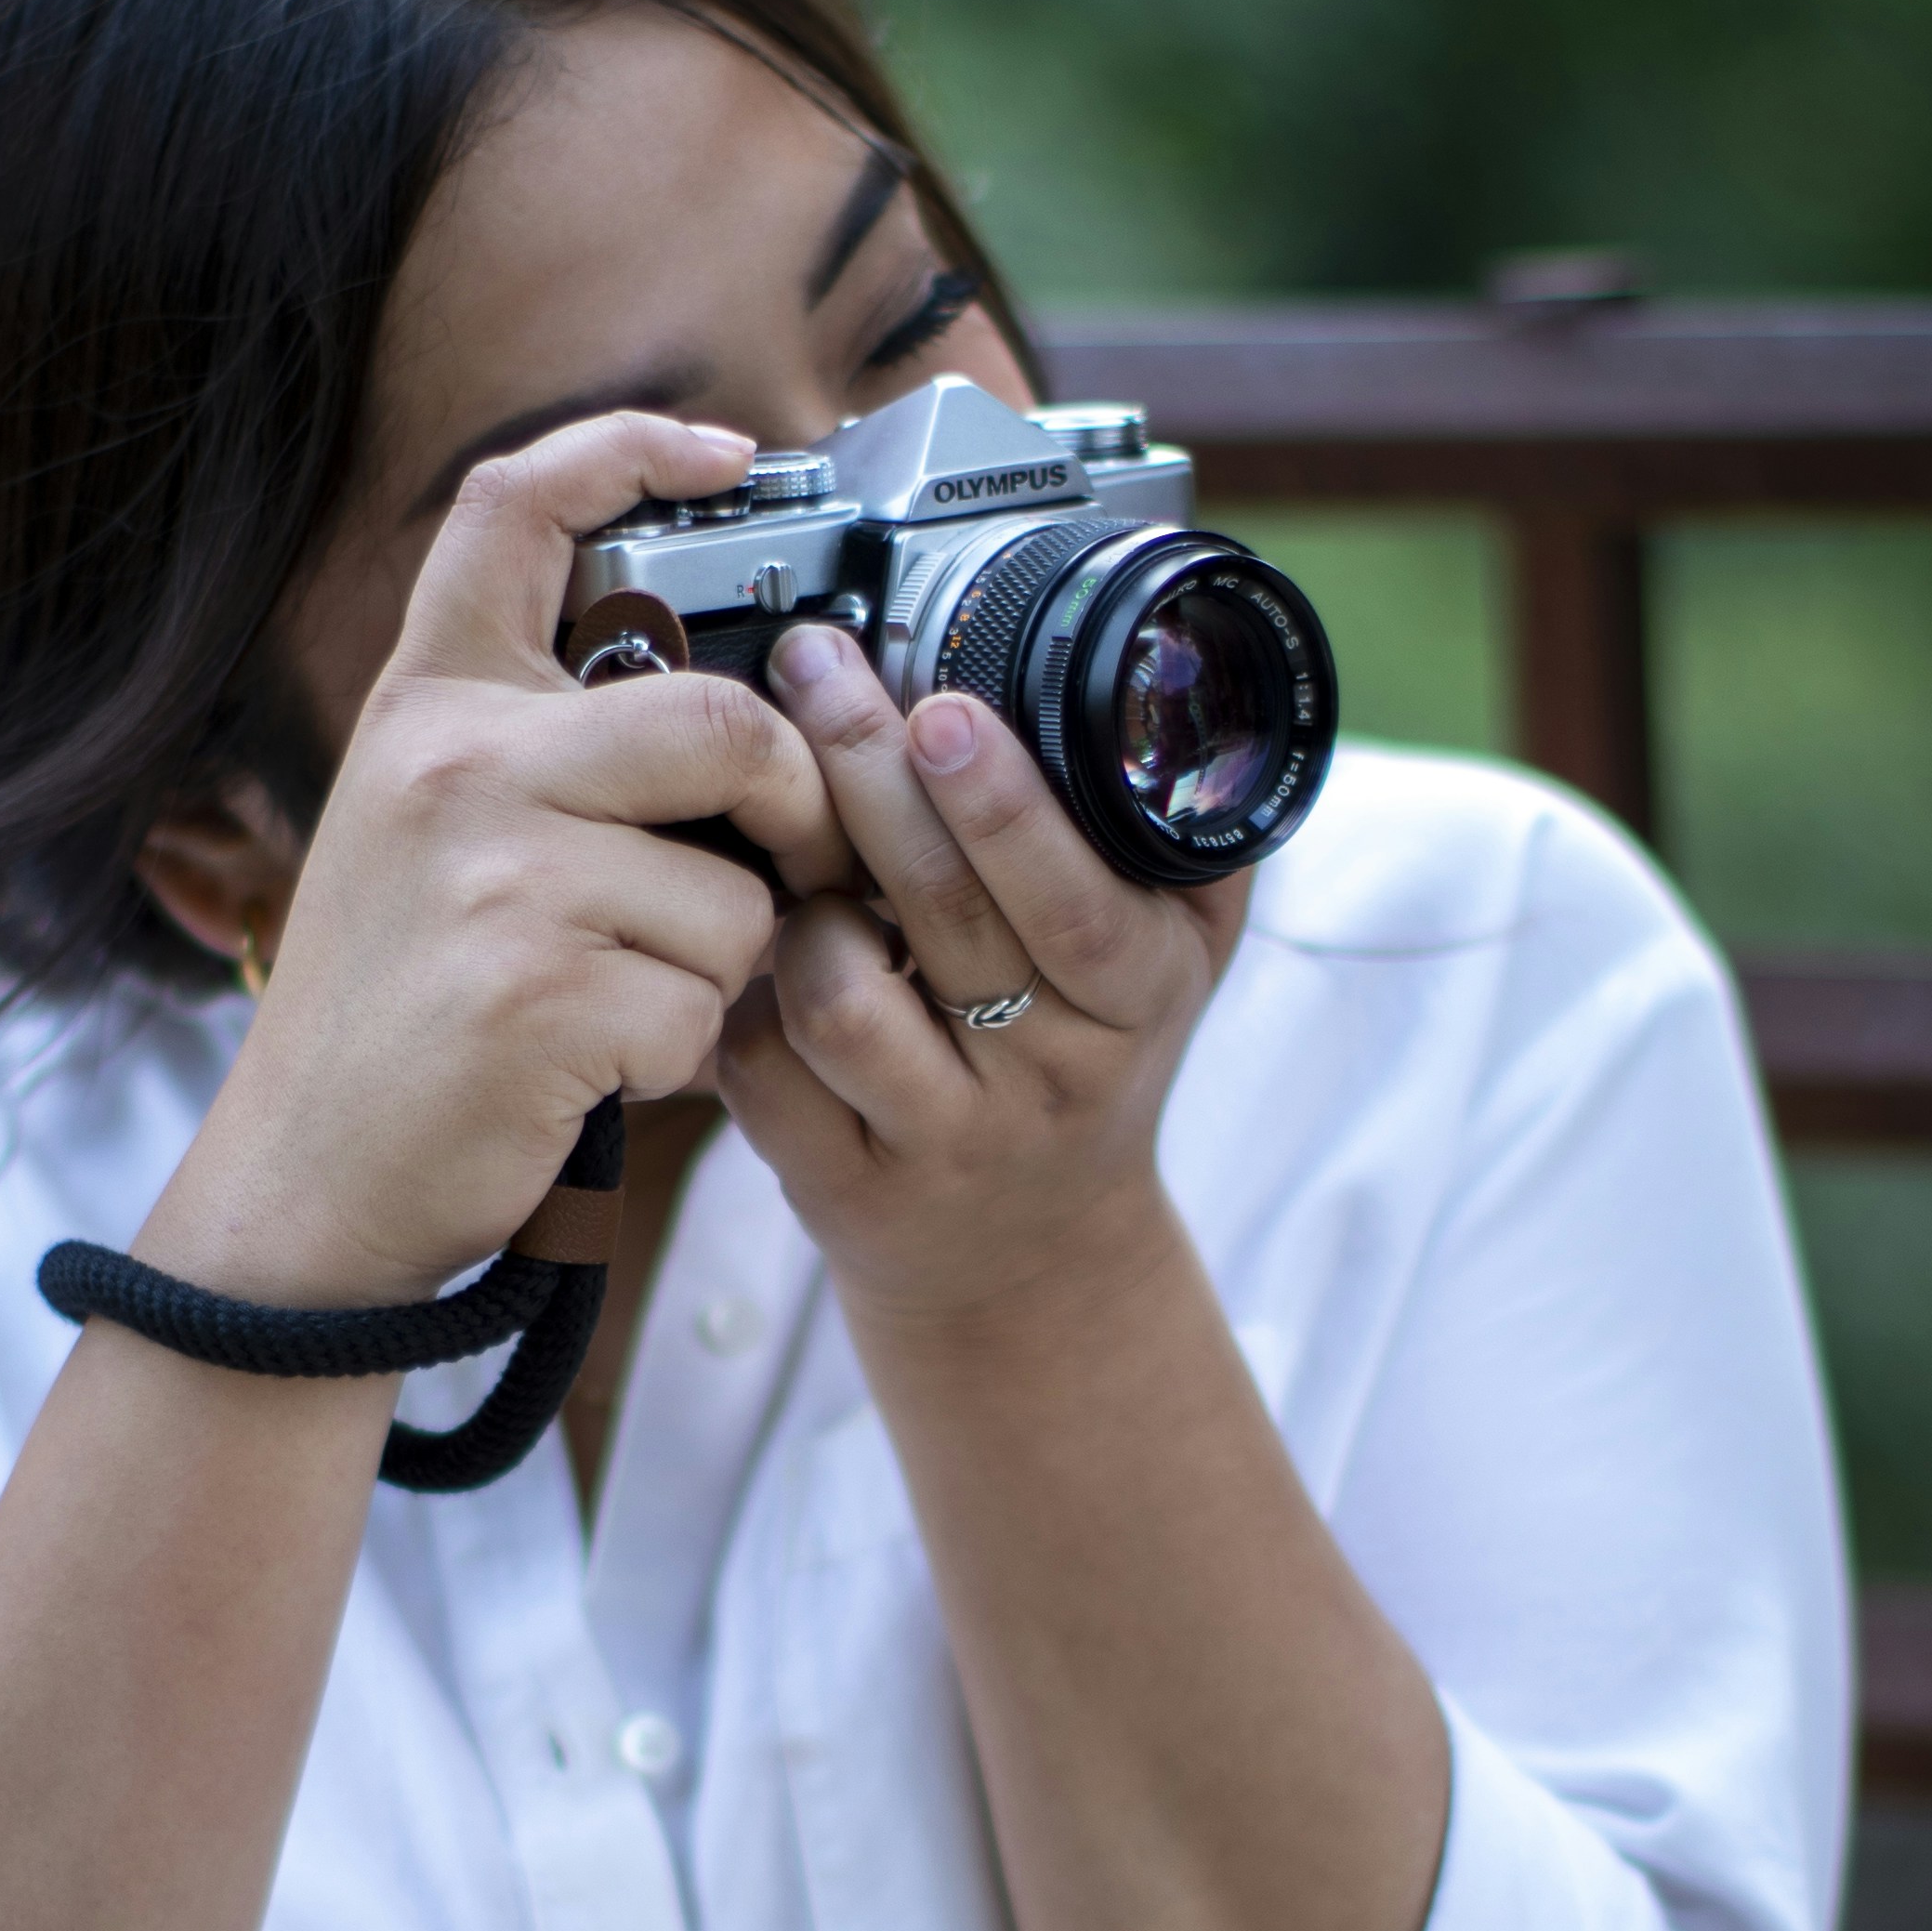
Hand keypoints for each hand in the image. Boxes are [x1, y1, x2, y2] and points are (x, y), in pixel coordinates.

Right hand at [146, 415, 853, 1304]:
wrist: (306, 1182)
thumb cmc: (398, 1019)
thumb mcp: (429, 838)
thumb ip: (544, 754)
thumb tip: (746, 717)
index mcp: (428, 708)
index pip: (514, 509)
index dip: (631, 446)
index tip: (731, 451)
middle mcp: (454, 767)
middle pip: (724, 721)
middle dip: (792, 806)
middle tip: (784, 868)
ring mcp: (494, 876)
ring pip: (737, 893)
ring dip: (721, 973)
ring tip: (624, 1008)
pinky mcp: (539, 991)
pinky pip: (707, 1005)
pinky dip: (684, 1057)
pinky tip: (598, 1072)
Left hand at [720, 630, 1248, 1330]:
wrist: (1033, 1263)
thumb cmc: (1091, 1064)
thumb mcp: (1180, 959)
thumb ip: (1187, 837)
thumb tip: (1180, 674)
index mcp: (1135, 998)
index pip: (1075, 900)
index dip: (1004, 806)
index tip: (945, 707)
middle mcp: (1046, 1078)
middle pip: (939, 912)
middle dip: (868, 770)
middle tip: (818, 666)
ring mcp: (939, 1141)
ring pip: (836, 996)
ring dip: (801, 906)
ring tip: (800, 856)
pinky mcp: (842, 1190)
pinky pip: (765, 1071)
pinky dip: (744, 996)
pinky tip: (758, 956)